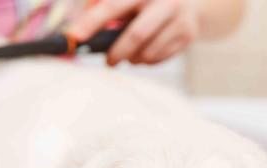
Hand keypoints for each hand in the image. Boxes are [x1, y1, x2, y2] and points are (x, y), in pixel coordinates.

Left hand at [69, 0, 199, 65]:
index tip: (75, 36)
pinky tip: (146, 52)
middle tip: (109, 62)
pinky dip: (147, 61)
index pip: (113, 6)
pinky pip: (159, 59)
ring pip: (148, 52)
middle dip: (117, 52)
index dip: (92, 21)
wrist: (191, 0)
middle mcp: (164, 1)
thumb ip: (102, 4)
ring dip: (133, 59)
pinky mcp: (189, 34)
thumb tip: (80, 27)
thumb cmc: (146, 0)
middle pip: (136, 35)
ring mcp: (180, 18)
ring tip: (130, 54)